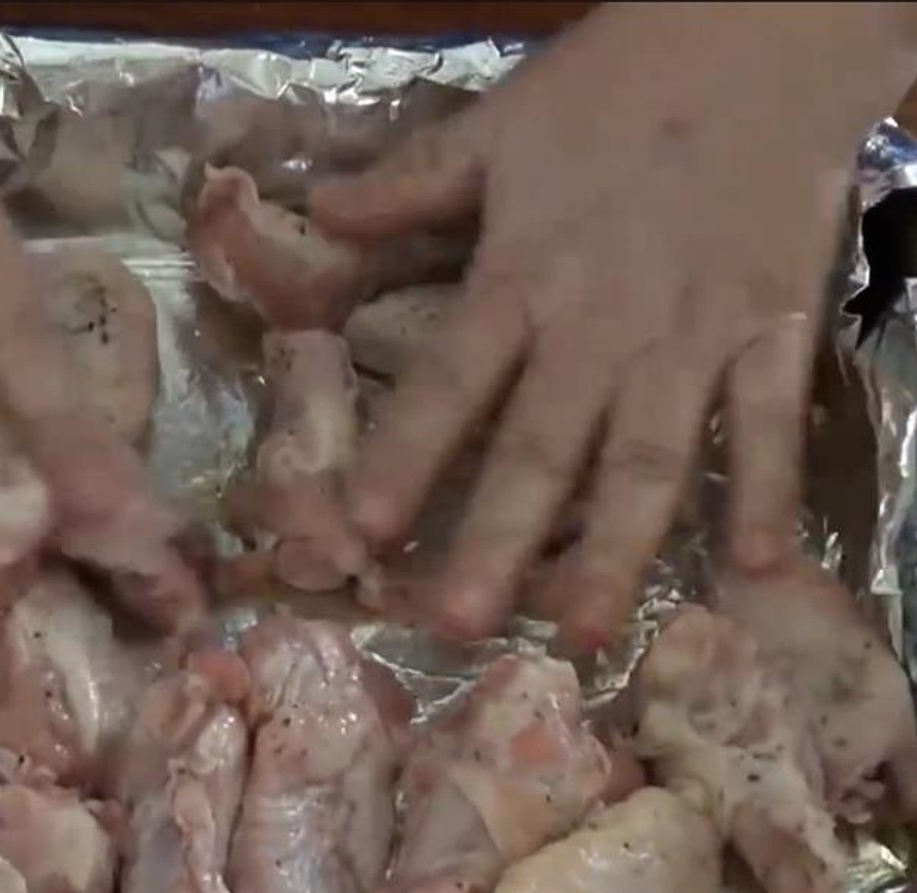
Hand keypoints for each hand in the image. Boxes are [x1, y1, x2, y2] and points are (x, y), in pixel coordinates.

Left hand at [312, 3, 916, 646]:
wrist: (764, 35)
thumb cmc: (618, 86)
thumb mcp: (498, 126)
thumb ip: (410, 183)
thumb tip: (318, 213)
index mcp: (524, 278)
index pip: (450, 382)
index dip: (403, 456)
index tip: (361, 528)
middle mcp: (601, 328)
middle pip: (541, 450)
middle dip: (497, 543)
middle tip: (457, 626)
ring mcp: (693, 336)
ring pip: (650, 462)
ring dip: (618, 552)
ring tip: (587, 632)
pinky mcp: (776, 330)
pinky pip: (772, 423)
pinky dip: (767, 490)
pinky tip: (755, 570)